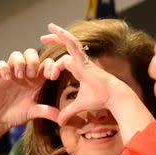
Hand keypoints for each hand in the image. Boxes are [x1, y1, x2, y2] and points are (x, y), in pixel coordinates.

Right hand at [0, 49, 59, 129]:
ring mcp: (11, 73)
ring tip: (20, 76)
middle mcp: (24, 73)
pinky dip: (5, 68)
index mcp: (36, 80)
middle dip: (34, 61)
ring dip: (20, 63)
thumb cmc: (17, 114)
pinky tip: (7, 78)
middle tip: (32, 76)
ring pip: (16, 55)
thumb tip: (61, 118)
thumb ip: (46, 111)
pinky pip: (1, 64)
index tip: (52, 77)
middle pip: (31, 53)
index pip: (47, 63)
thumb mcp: (33, 112)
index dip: (52, 66)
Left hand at [40, 23, 152, 142]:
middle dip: (54, 42)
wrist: (113, 96)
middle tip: (42, 39)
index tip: (49, 76)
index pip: (63, 62)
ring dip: (57, 36)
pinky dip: (64, 37)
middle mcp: (81, 62)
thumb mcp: (79, 105)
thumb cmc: (100, 99)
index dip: (54, 67)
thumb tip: (59, 123)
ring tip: (45, 31)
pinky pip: (72, 44)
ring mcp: (82, 59)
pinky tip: (55, 30)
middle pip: (65, 48)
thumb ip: (68, 112)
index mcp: (80, 70)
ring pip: (68, 42)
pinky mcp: (84, 59)